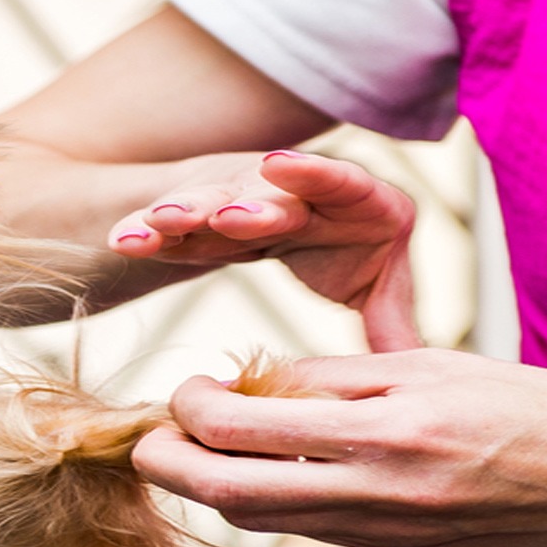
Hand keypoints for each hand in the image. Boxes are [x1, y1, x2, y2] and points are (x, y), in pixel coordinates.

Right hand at [106, 150, 421, 351]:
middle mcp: (286, 189)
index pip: (337, 180)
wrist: (266, 217)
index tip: (280, 166)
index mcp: (347, 200)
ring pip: (208, 202)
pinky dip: (145, 230)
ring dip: (186, 212)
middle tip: (232, 216)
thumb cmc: (332, 249)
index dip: (312, 173)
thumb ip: (391, 320)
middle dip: (249, 204)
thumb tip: (422, 381)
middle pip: (268, 194)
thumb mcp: (368, 283)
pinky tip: (123, 241)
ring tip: (164, 224)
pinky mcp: (189, 214)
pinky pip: (165, 224)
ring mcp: (231, 196)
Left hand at [131, 349, 546, 546]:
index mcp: (387, 426)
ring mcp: (388, 534)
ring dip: (216, 491)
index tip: (183, 388)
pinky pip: (312, 533)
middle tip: (145, 440)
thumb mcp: (435, 364)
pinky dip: (273, 505)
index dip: (194, 406)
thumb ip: (342, 379)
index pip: (246, 422)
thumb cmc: (536, 406)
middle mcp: (379, 490)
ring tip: (194, 455)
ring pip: (265, 522)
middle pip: (231, 492)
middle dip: (171, 467)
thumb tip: (261, 385)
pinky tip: (267, 475)